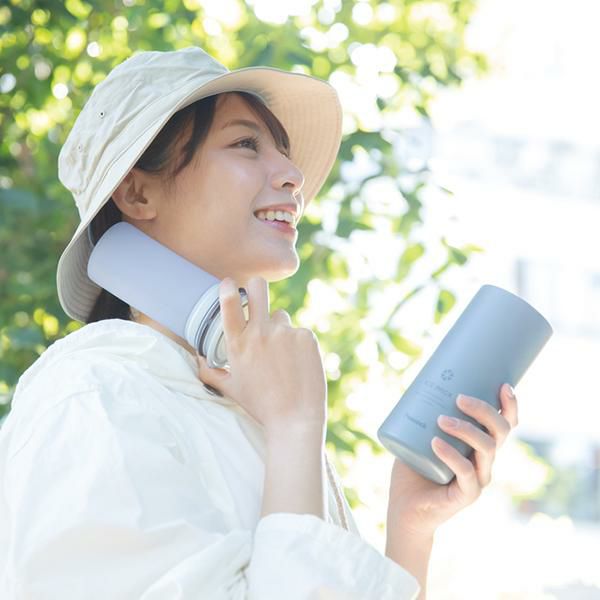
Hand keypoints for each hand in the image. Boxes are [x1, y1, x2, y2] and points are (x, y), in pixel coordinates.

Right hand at [195, 276, 327, 434]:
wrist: (295, 420)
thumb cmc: (261, 406)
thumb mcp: (230, 389)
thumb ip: (210, 372)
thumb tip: (198, 359)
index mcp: (238, 345)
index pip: (229, 304)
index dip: (228, 288)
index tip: (229, 283)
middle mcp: (259, 334)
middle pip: (258, 287)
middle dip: (256, 287)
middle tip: (257, 294)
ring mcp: (284, 333)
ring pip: (281, 316)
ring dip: (281, 330)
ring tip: (283, 358)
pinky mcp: (306, 337)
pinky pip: (300, 332)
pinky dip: (299, 344)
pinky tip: (299, 364)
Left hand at [387, 383, 518, 538]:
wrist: (404, 507)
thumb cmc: (413, 468)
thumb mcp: (419, 434)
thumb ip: (422, 414)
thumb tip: (416, 382)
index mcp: (480, 445)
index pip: (505, 424)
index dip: (510, 405)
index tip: (503, 385)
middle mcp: (485, 461)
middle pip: (501, 432)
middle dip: (484, 411)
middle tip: (459, 398)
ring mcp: (479, 479)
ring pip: (488, 449)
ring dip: (466, 429)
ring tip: (441, 420)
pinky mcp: (466, 495)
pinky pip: (467, 473)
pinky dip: (452, 455)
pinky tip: (436, 443)